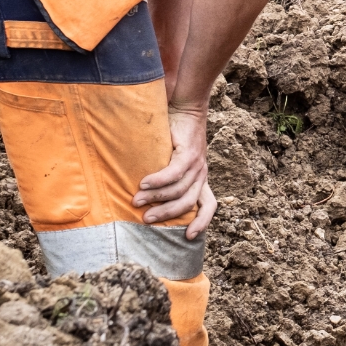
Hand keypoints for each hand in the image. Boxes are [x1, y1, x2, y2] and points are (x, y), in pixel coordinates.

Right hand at [136, 105, 216, 238]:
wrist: (186, 107)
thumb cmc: (176, 135)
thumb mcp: (175, 161)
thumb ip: (169, 178)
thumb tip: (144, 197)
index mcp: (201, 179)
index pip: (209, 205)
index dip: (202, 223)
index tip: (189, 237)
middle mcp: (202, 174)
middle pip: (187, 203)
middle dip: (166, 214)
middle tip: (146, 219)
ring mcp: (197, 164)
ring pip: (178, 190)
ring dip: (156, 197)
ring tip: (137, 200)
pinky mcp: (189, 153)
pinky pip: (173, 173)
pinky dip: (158, 180)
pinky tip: (143, 183)